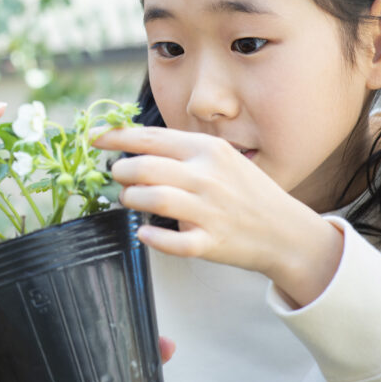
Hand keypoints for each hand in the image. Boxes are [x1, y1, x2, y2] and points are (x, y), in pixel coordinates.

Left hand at [95, 126, 343, 305]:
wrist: (286, 232)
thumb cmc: (245, 192)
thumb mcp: (220, 157)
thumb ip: (181, 151)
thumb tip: (133, 144)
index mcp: (207, 150)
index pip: (151, 138)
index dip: (116, 138)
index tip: (94, 140)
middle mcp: (207, 177)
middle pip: (145, 168)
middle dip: (121, 172)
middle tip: (117, 177)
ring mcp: (209, 211)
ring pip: (154, 199)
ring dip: (131, 199)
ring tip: (129, 200)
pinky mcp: (211, 243)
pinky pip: (172, 242)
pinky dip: (152, 238)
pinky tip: (144, 233)